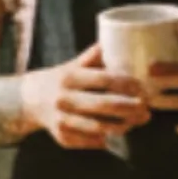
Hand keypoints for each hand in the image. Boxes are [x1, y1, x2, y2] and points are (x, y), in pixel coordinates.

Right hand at [20, 43, 149, 149]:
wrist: (30, 100)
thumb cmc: (62, 79)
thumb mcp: (74, 64)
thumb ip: (95, 56)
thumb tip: (119, 38)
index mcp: (70, 77)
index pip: (104, 79)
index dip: (126, 84)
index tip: (143, 88)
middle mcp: (64, 99)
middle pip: (104, 105)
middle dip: (130, 109)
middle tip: (147, 110)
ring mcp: (62, 120)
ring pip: (99, 127)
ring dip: (123, 126)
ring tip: (138, 121)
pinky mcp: (62, 137)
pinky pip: (90, 141)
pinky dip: (106, 138)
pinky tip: (117, 133)